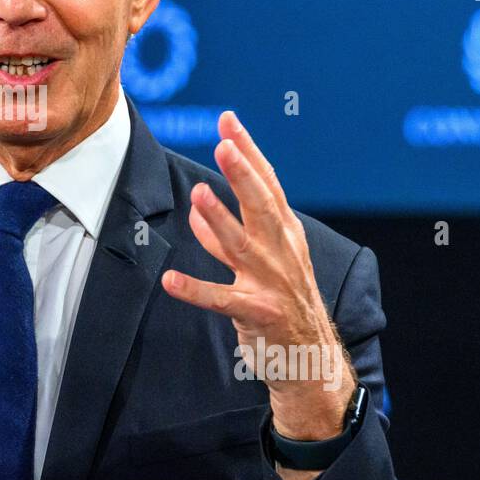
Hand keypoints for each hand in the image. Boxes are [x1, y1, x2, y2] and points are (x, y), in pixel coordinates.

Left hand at [160, 111, 354, 446]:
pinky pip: (221, 300)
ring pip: (242, 246)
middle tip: (224, 144)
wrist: (310, 358)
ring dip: (219, 220)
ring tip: (199, 194)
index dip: (249, 152)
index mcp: (285, 234)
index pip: (268, 184)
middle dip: (243, 174)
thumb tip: (196, 211)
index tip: (228, 121)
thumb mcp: (262, 262)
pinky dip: (195, 289)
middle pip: (261, 206)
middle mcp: (281, 253)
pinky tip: (169, 280)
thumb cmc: (281, 302)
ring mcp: (271, 283)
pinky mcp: (257, 314)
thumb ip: (226, 236)